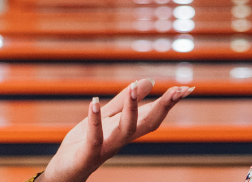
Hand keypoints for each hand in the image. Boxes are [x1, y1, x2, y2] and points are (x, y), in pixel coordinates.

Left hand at [39, 79, 192, 181]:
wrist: (65, 170)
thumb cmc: (86, 143)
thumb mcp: (107, 117)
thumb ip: (125, 100)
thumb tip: (149, 80)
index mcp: (128, 129)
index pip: (153, 114)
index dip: (169, 102)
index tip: (187, 88)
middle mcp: (122, 139)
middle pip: (148, 123)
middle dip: (163, 107)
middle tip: (178, 90)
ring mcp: (107, 147)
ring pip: (125, 129)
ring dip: (132, 109)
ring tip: (135, 88)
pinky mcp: (89, 153)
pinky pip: (94, 137)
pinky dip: (95, 120)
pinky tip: (94, 102)